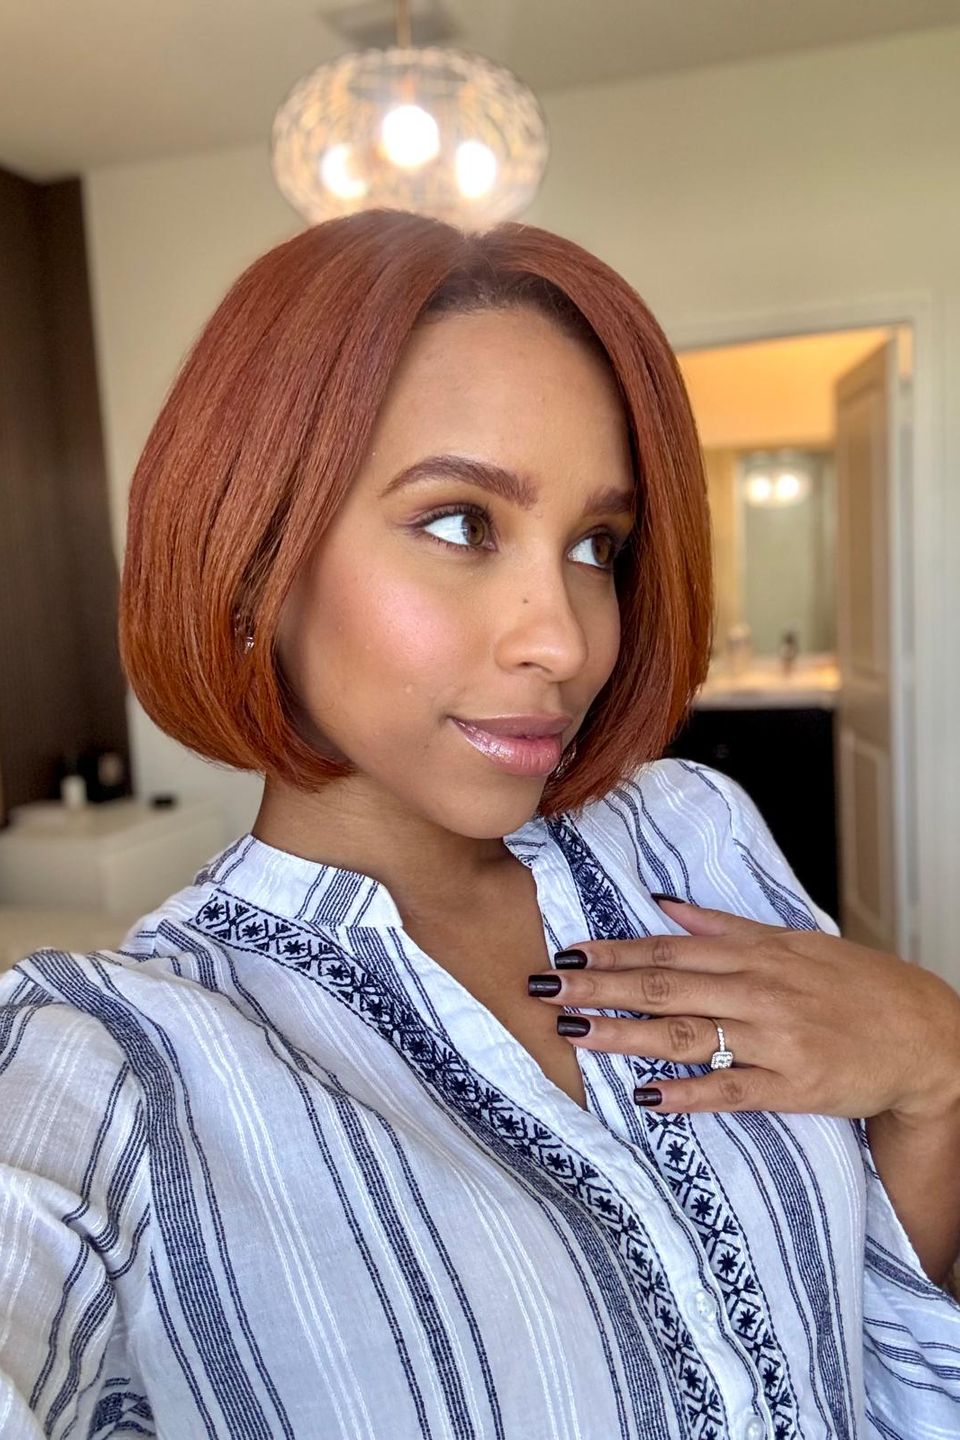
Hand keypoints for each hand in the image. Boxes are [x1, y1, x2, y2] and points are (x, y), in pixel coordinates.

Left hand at [528, 899, 959, 1120]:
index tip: (567, 953)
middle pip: (666, 986)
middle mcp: (759, 990)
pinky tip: (648, 1096)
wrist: (924, 1033)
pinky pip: (733, 1089)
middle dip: (601, 987)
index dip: (615, 951)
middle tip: (546, 988)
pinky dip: (691, 1093)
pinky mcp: (794, 1085)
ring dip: (627, 1034)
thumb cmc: (854, 984)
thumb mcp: (791, 940)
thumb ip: (723, 925)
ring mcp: (776, 1038)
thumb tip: (663, 903)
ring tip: (575, 1035)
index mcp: (755, 953)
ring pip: (689, 1034)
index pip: (669, 948)